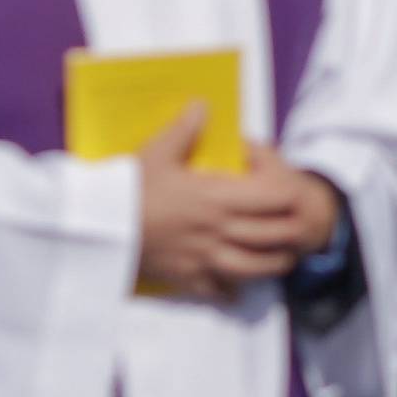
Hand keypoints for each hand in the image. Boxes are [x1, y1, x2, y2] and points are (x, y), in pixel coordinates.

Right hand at [135, 105, 344, 299]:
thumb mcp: (157, 152)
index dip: (288, 193)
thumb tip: (203, 105)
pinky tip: (236, 287)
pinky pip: (219, 291)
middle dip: (292, 230)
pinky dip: (232, 290)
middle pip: (274, 235)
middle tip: (297, 224)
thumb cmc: (129, 188)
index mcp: (218, 197)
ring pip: (256, 268)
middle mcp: (219, 230)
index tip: (287, 187)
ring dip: (274, 263)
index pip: (275, 198)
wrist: (99, 230)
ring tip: (281, 257)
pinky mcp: (187, 279)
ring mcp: (205, 258)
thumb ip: (185, 129)